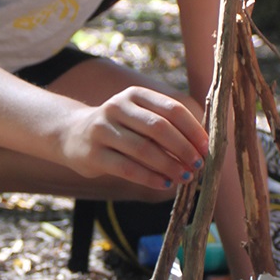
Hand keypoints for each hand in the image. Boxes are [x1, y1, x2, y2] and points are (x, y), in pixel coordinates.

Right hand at [59, 87, 207, 189]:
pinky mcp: (94, 154)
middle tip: (198, 165)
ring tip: (185, 177)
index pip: (171, 109)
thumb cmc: (118, 129)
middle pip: (158, 128)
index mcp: (135, 94)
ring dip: (169, 165)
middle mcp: (117, 108)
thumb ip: (165, 125)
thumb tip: (201, 147)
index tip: (206, 148)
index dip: (192, 129)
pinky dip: (150, 177)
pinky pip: (127, 168)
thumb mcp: (138, 116)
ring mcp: (102, 130)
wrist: (72, 134)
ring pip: (143, 149)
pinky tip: (164, 184)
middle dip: (183, 148)